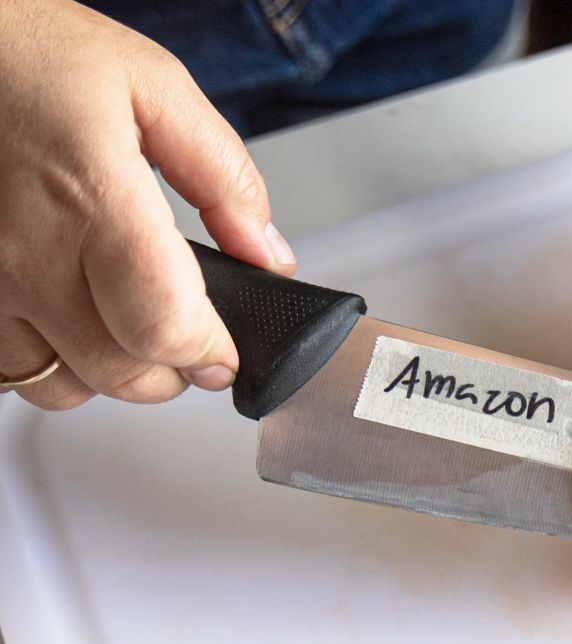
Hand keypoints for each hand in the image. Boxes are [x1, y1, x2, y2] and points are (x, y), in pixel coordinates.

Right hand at [0, 0, 295, 409]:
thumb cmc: (32, 55)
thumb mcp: (154, 86)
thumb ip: (224, 177)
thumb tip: (269, 256)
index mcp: (92, 197)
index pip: (164, 329)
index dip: (210, 356)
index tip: (228, 350)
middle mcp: (27, 250)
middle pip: (121, 372)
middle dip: (173, 371)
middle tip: (191, 340)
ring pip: (59, 384)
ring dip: (107, 371)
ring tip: (126, 323)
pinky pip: (5, 368)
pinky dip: (47, 359)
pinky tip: (67, 319)